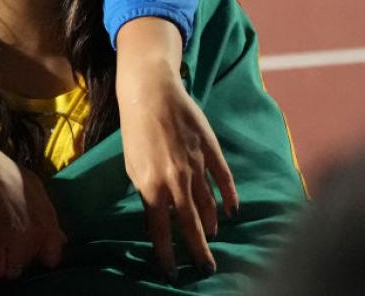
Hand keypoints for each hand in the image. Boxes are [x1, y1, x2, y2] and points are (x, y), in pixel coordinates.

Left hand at [116, 18, 237, 279]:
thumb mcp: (132, 165)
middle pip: (190, 222)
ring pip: (208, 203)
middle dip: (197, 248)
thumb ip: (146, 192)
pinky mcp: (209, 149)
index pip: (161, 228)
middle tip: (205, 268)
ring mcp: (195, 165)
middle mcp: (175, 179)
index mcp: (151, 185)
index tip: (171, 271)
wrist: (150, 92)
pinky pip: (223, 178)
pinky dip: (229, 195)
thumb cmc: (135, 130)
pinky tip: (232, 209)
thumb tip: (156, 218)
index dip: (167, 252)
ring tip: (212, 237)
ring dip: (210, 222)